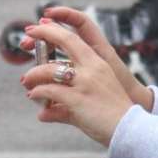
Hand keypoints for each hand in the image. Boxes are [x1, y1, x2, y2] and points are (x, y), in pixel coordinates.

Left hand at [14, 5, 152, 112]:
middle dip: (44, 34)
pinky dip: (37, 93)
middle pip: (65, 40)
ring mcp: (84, 82)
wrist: (130, 130)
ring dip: (34, 75)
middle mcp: (92, 68)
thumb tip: (42, 114)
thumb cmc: (114, 118)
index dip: (55, 29)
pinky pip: (49, 91)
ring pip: (49, 69)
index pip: (75, 38)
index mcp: (99, 63)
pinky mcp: (77, 98)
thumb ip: (64, 106)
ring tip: (27, 82)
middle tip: (28, 36)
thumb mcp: (92, 102)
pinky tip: (34, 97)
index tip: (41, 26)